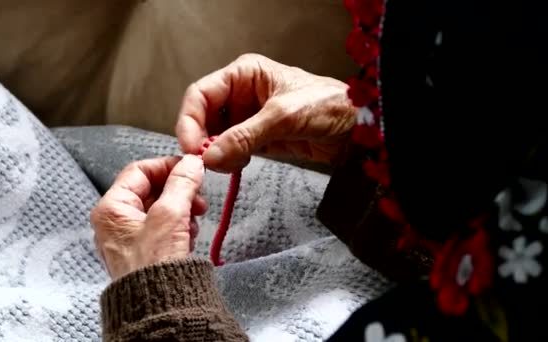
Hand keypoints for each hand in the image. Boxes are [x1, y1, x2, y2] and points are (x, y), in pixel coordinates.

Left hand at [90, 155, 206, 279]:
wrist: (158, 308)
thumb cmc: (154, 265)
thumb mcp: (170, 216)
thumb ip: (181, 184)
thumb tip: (192, 162)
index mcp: (112, 208)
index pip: (140, 170)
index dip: (168, 166)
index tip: (192, 168)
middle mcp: (116, 221)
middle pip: (151, 189)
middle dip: (179, 191)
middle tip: (199, 198)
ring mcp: (129, 237)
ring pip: (160, 208)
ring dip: (182, 209)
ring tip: (195, 221)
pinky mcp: (143, 251)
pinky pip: (162, 228)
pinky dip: (178, 226)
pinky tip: (189, 236)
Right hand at [176, 53, 356, 172]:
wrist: (357, 129)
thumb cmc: (328, 105)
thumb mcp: (283, 116)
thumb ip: (245, 136)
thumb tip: (210, 156)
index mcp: (245, 74)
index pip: (201, 94)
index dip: (190, 120)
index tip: (191, 147)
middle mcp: (242, 93)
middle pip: (204, 117)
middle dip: (202, 140)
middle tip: (206, 162)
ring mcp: (249, 117)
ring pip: (216, 137)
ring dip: (216, 153)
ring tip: (227, 164)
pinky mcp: (258, 138)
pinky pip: (232, 150)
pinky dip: (229, 160)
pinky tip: (236, 165)